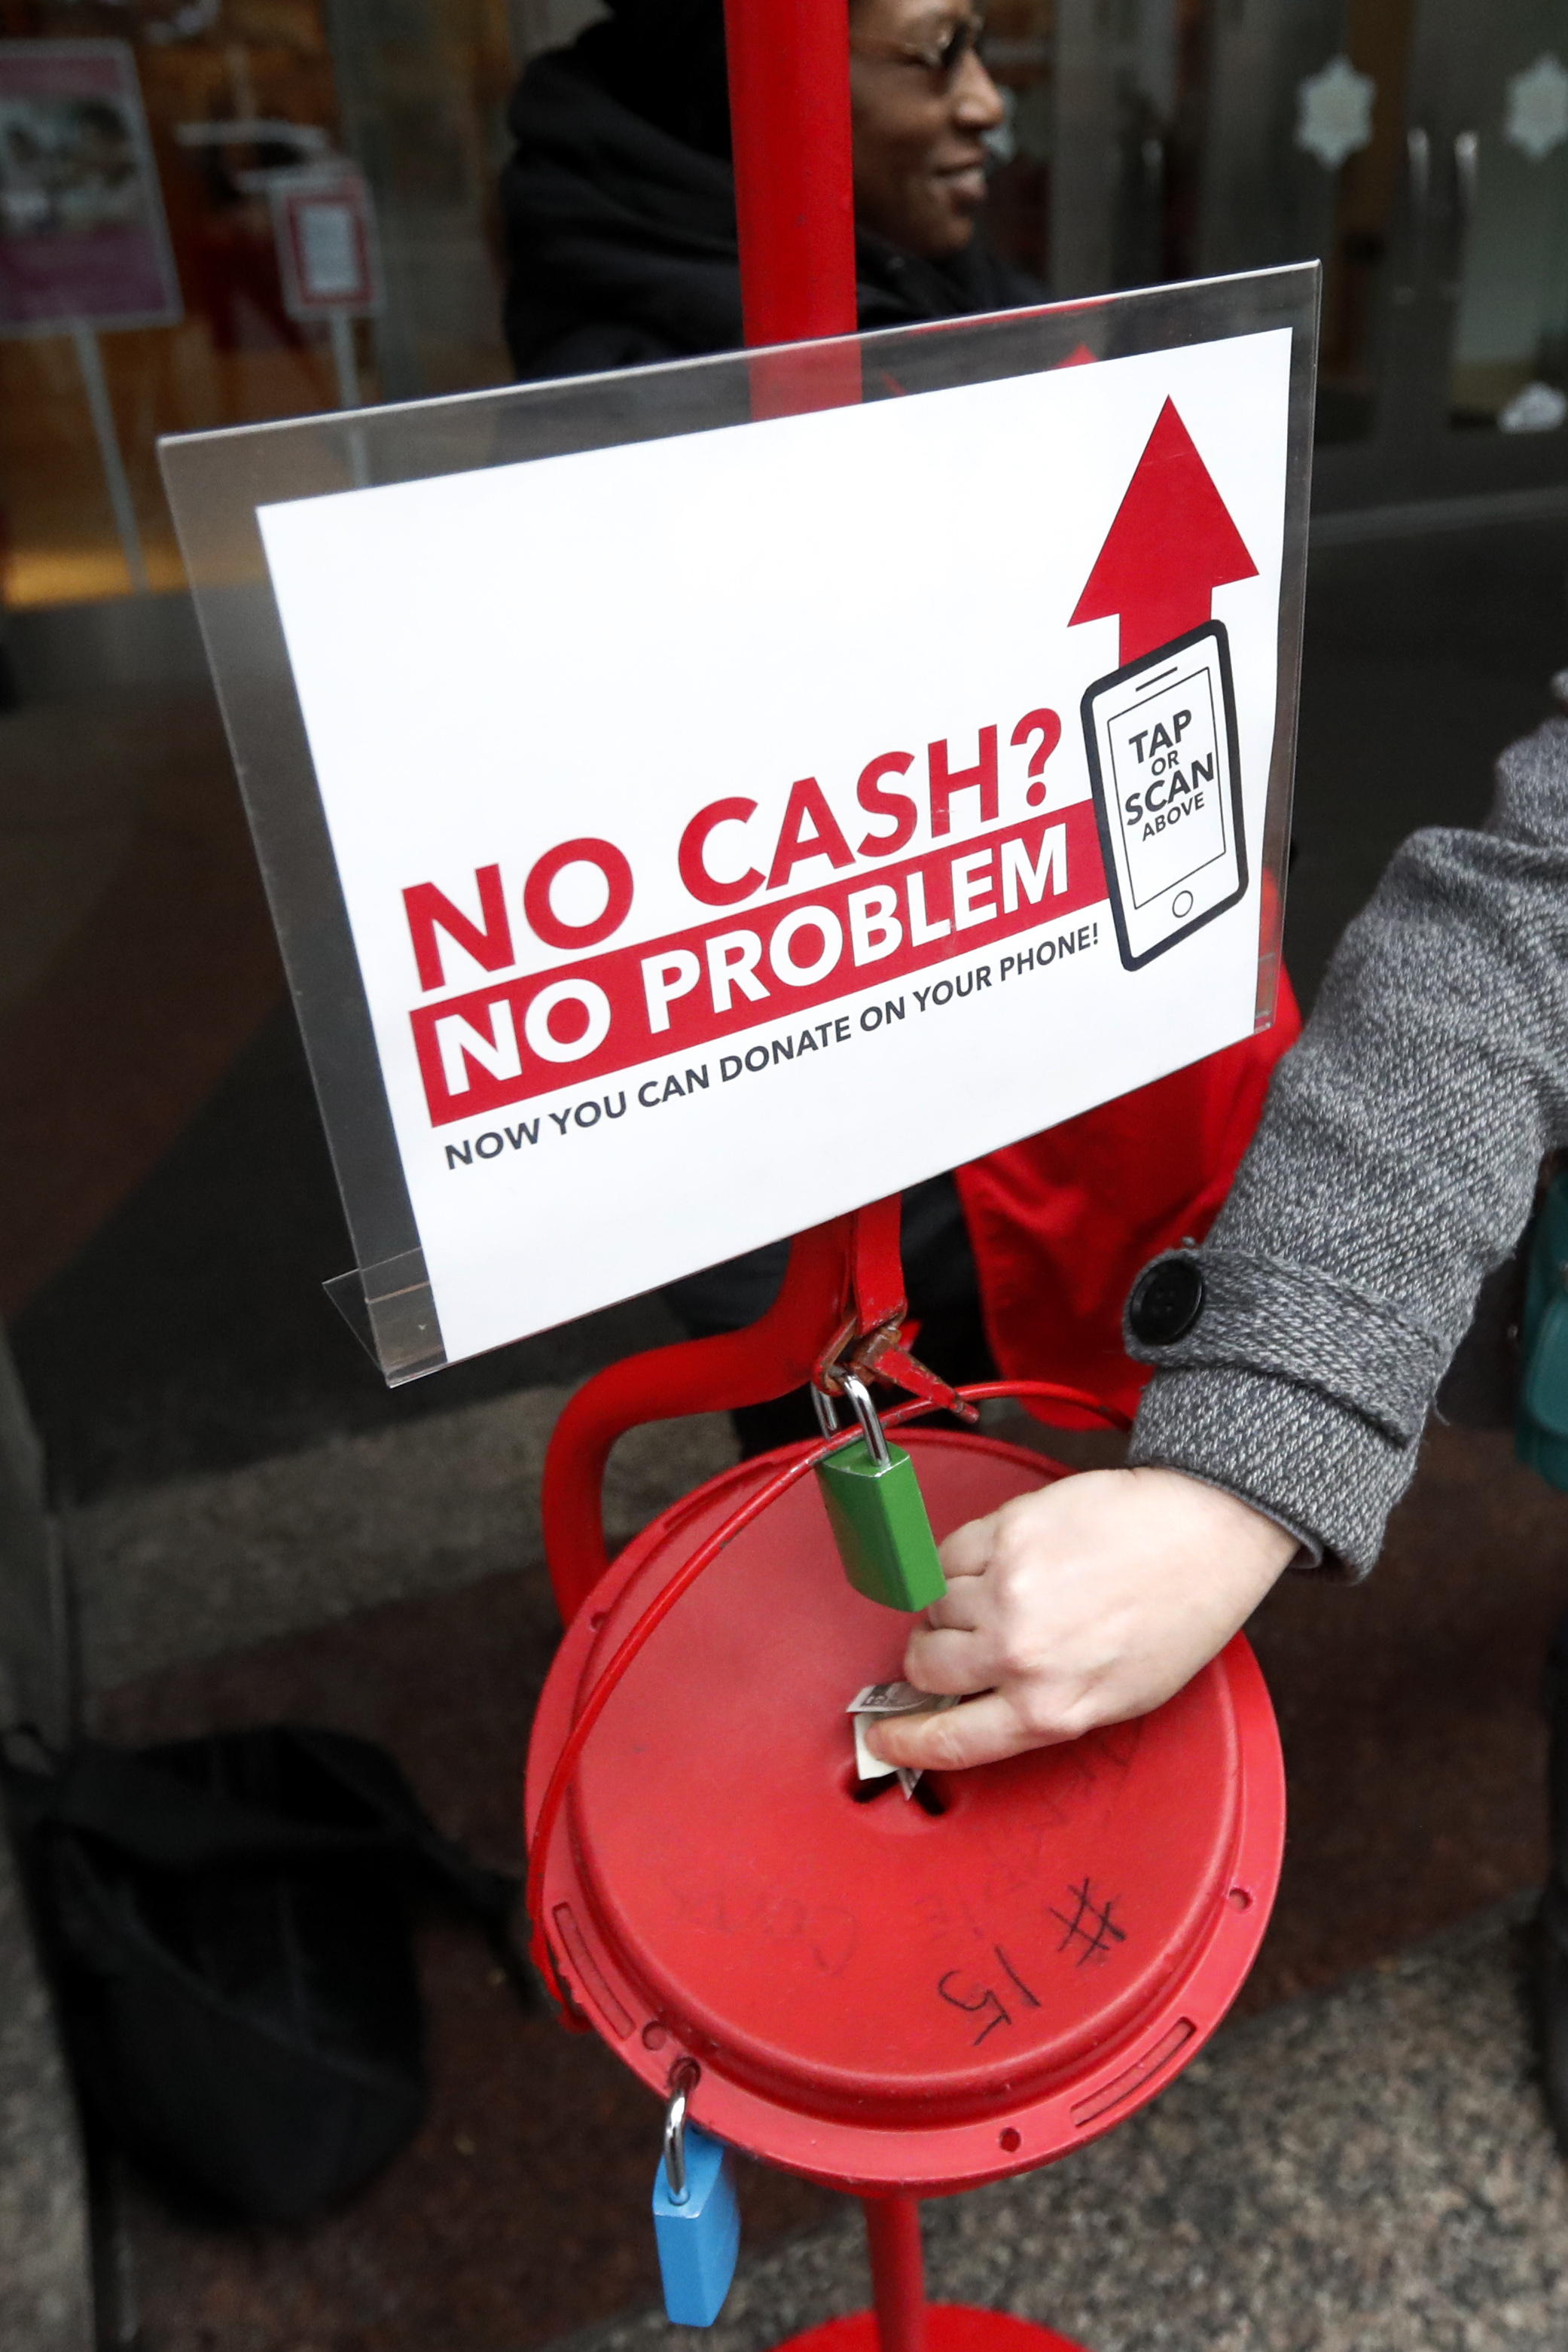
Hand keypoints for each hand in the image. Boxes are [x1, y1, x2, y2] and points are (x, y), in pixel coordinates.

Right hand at [864, 1466, 1297, 1773]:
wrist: (1204, 1532)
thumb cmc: (1176, 1613)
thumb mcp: (1119, 1698)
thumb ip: (1042, 1709)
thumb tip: (974, 1708)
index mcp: (1051, 1709)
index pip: (949, 1741)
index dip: (903, 1742)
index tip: (882, 1736)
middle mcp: (1021, 1655)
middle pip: (925, 1666)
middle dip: (929, 1659)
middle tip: (956, 1645)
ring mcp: (1008, 1591)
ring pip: (932, 1607)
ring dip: (952, 1604)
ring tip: (1004, 1593)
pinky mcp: (1004, 1534)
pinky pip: (947, 1556)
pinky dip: (962, 1560)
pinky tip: (1005, 1559)